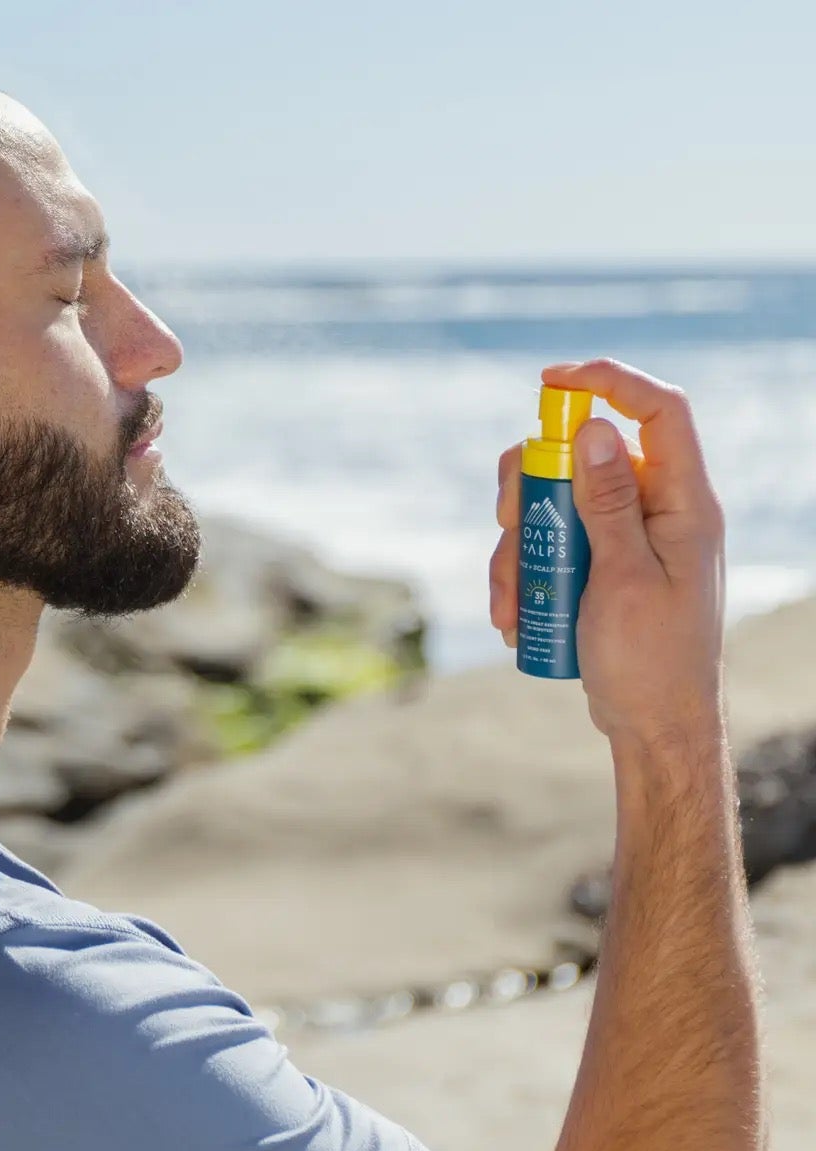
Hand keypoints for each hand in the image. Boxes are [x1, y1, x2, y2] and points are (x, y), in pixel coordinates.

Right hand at [490, 357, 726, 747]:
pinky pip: (548, 548)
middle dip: (532, 488)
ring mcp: (624, 540)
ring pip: (553, 506)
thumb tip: (595, 427)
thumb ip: (611, 501)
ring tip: (512, 605)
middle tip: (508, 523)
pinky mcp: (598, 569)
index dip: (609, 381)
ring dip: (518, 549)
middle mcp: (657, 512)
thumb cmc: (652, 662)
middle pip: (583, 457)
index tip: (550, 381)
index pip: (659, 411)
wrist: (654, 727)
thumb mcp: (625, 578)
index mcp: (684, 505)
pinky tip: (517, 620)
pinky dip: (523, 577)